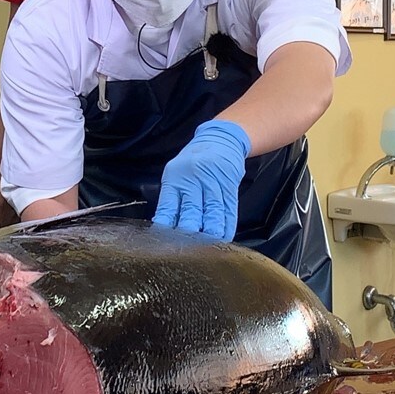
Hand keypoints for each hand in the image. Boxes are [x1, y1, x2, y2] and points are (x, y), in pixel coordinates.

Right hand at [0, 169, 18, 233]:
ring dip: (9, 225)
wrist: (6, 168)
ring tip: (15, 222)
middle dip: (2, 232)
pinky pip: (8, 219)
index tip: (0, 245)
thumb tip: (3, 233)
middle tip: (11, 233)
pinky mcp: (4, 208)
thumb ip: (0, 221)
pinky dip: (13, 219)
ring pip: (2, 225)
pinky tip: (19, 217)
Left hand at [152, 120, 249, 240]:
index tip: (164, 245)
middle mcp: (194, 181)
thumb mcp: (175, 174)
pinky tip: (224, 241)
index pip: (169, 208)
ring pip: (212, 214)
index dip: (166, 228)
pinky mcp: (230, 187)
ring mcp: (214, 184)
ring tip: (206, 252)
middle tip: (185, 253)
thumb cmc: (192, 162)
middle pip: (192, 213)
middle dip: (189, 235)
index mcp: (175, 179)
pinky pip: (229, 212)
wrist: (220, 140)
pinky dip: (227, 228)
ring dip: (210, 235)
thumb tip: (165, 229)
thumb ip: (172, 199)